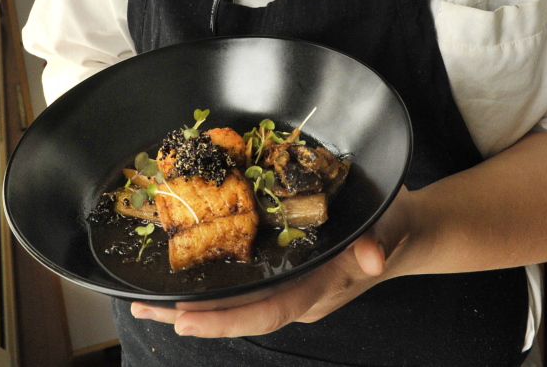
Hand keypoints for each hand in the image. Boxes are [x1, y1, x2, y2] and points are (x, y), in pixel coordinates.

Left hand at [131, 186, 411, 337]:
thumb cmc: (393, 225)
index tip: (186, 319)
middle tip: (147, 308)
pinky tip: (180, 285)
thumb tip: (373, 255)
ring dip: (191, 305)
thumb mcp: (390, 226)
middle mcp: (298, 292)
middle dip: (194, 316)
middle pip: (241, 314)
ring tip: (145, 302)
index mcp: (318, 286)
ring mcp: (288, 284)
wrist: (401, 231)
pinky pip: (242, 287)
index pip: (268, 311)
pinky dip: (209, 289)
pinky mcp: (283, 272)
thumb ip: (380, 239)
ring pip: (235, 303)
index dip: (227, 320)